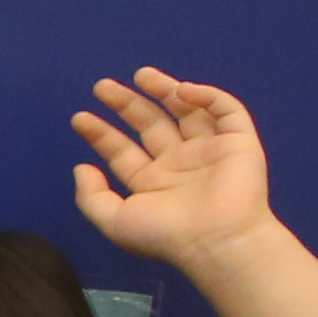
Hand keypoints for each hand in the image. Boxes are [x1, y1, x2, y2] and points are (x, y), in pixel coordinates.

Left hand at [66, 68, 278, 274]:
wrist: (216, 240)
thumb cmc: (165, 235)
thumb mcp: (115, 221)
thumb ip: (91, 197)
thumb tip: (80, 168)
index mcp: (152, 183)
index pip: (122, 152)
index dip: (101, 134)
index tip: (80, 117)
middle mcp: (179, 164)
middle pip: (150, 125)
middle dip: (127, 105)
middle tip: (102, 87)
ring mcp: (208, 151)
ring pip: (187, 111)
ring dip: (165, 90)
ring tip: (141, 75)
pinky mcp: (237, 142)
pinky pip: (225, 110)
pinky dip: (207, 95)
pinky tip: (182, 90)